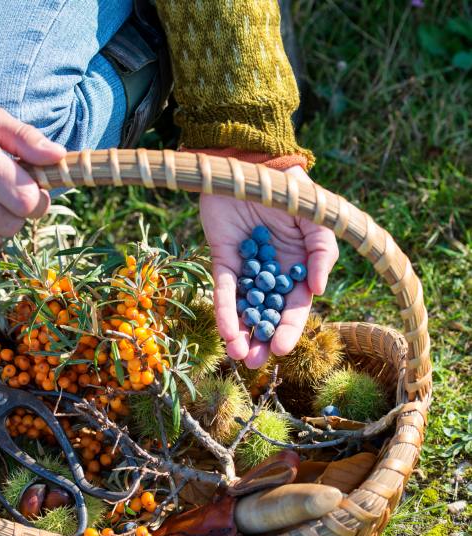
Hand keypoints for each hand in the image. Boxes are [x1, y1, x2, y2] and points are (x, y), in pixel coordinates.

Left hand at [200, 165, 337, 368]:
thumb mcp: (316, 220)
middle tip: (253, 362)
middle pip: (266, 315)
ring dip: (240, 333)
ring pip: (243, 309)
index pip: (294, 307)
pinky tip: (224, 331)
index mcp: (297, 269)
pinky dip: (224, 310)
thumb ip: (323, 252)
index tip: (280, 349)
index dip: (288, 329)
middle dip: (261, 339)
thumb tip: (317, 290)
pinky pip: (223, 289)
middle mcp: (271, 275)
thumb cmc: (289, 191)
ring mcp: (245, 269)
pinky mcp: (222, 259)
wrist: (251, 163)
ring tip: (237, 354)